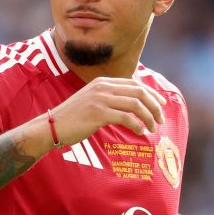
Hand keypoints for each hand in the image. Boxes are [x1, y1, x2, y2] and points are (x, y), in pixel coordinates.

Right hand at [47, 77, 166, 145]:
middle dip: (154, 106)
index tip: (161, 104)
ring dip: (148, 117)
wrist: (52, 126)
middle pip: (139, 92)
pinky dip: (136, 125)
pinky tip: (139, 132)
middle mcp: (103, 87)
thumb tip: (130, 105)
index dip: (152, 94)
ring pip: (135, 104)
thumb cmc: (73, 117)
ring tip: (153, 128)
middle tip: (161, 119)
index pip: (134, 84)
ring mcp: (100, 99)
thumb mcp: (91, 100)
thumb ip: (108, 98)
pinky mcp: (98, 113)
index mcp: (103, 82)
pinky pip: (125, 118)